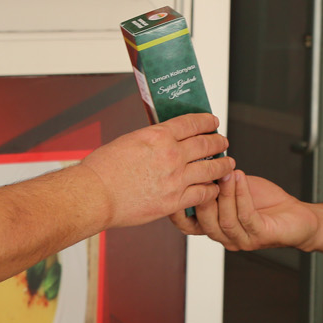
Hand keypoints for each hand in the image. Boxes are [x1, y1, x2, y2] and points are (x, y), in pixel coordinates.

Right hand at [79, 113, 233, 229]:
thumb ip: (152, 140)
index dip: (206, 121)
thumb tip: (164, 140)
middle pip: (206, 144)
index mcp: (158, 135)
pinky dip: (211, 190)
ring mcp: (175, 179)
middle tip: (224, 142)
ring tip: (228, 165)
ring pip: (210, 169)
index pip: (191, 123)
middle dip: (218, 142)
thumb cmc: (103, 169)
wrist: (95, 195)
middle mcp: (171, 155)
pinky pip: (202, 194)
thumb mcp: (129, 140)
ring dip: (222, 166)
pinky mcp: (173, 202)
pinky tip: (214, 189)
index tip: (212, 121)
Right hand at [171, 170, 318, 251]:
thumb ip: (216, 181)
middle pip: (203, 223)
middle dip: (201, 195)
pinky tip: (240, 178)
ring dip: (224, 193)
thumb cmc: (264, 202)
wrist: (295, 216)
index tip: (174, 185)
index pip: (187, 226)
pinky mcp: (261, 235)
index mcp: (215, 226)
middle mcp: (225, 237)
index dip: (178, 210)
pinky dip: (242, 195)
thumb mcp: (234, 188)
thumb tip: (201, 158)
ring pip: (225, 220)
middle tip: (202, 173)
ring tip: (225, 172)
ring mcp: (243, 239)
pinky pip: (247, 217)